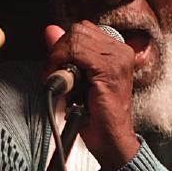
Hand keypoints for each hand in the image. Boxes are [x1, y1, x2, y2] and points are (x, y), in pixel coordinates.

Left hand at [44, 22, 139, 170]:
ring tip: (59, 81)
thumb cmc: (97, 116)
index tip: (57, 68)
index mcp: (117, 51)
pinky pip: (76, 52)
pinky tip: (62, 82)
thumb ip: (66, 53)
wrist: (111, 140)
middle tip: (54, 75)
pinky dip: (62, 64)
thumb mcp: (78, 78)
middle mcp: (121, 51)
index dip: (64, 46)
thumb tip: (50, 30)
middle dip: (59, 50)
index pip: (83, 30)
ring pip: (75, 38)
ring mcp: (118, 59)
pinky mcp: (109, 69)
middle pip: (78, 30)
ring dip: (58, 58)